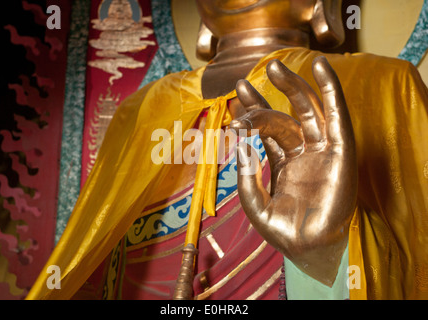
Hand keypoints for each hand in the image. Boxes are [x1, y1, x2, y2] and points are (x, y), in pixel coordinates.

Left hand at [230, 56, 356, 285]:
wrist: (306, 250)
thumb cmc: (281, 230)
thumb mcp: (254, 202)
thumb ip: (245, 173)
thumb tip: (239, 141)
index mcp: (284, 162)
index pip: (268, 129)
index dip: (254, 109)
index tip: (238, 91)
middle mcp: (303, 152)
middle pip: (286, 115)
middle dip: (271, 94)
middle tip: (251, 76)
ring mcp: (321, 151)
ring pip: (309, 111)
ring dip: (295, 86)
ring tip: (275, 66)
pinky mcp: (340, 152)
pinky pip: (336, 117)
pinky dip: (331, 92)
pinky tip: (321, 68)